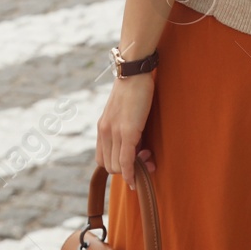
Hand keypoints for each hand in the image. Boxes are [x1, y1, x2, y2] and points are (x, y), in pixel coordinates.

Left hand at [96, 74, 156, 189]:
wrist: (133, 72)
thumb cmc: (133, 90)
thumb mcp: (122, 113)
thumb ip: (123, 129)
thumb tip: (136, 148)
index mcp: (102, 128)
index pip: (102, 160)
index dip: (118, 166)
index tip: (134, 161)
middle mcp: (104, 132)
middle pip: (109, 166)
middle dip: (127, 171)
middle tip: (145, 160)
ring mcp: (114, 132)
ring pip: (117, 167)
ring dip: (133, 171)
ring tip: (149, 158)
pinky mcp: (128, 131)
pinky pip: (127, 160)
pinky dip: (132, 173)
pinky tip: (138, 177)